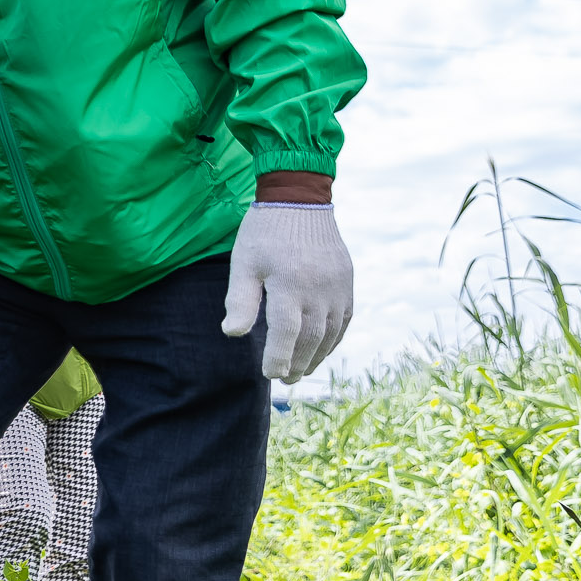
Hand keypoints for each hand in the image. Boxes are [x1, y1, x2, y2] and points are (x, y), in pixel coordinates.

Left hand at [220, 203, 353, 380]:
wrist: (300, 199)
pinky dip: (333, 339)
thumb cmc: (265, 233)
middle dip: (297, 362)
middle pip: (310, 338)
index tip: (269, 374)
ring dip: (316, 356)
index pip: (285, 334)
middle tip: (285, 380)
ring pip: (330, 333)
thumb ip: (241, 300)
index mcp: (290, 284)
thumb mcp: (244, 263)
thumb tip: (233, 333)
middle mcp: (319, 289)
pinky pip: (344, 319)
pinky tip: (321, 349)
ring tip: (301, 371)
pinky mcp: (347, 281)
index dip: (278, 358)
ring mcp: (338, 286)